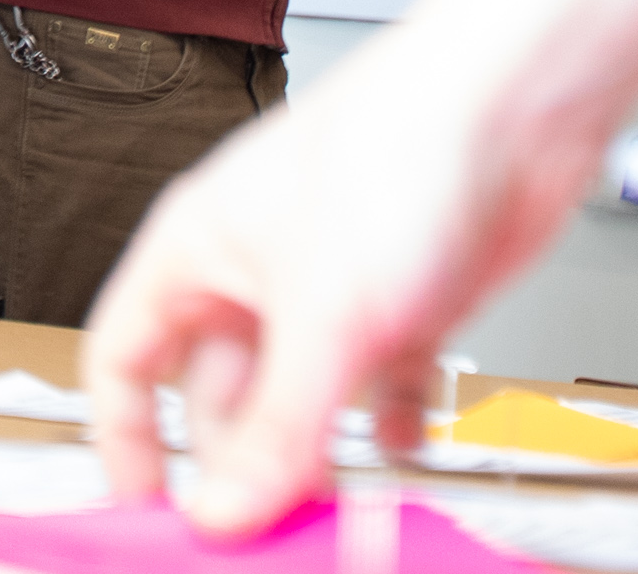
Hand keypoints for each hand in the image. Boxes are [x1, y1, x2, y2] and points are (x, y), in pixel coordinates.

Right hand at [83, 29, 603, 532]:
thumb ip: (274, 429)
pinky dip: (389, 427)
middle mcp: (255, 276)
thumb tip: (222, 515)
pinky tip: (403, 449)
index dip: (126, 436)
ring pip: (301, 400)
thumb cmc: (393, 153)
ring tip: (335, 511)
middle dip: (237, 466)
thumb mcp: (320, 319)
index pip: (124, 358)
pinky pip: (380, 387)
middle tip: (262, 530)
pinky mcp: (402, 304)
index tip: (150, 507)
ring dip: (314, 458)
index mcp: (195, 254)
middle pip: (218, 398)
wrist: (514, 106)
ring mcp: (330, 293)